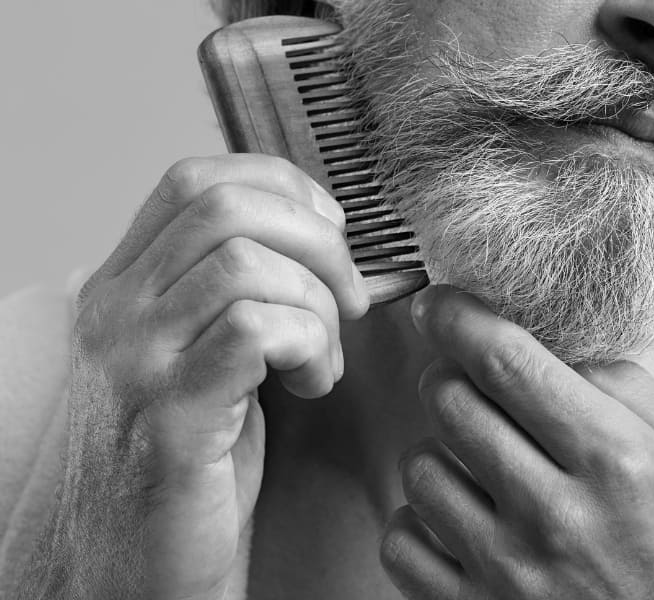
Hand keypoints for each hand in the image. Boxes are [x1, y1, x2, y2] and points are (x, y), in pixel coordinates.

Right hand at [43, 155, 366, 598]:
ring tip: (322, 360)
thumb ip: (248, 290)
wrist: (146, 565)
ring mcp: (134, 361)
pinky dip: (309, 347)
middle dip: (318, 242)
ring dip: (317, 307)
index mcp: (125, 286)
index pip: (196, 179)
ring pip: (248, 263)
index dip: (281, 186)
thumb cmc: (199, 461)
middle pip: (226, 207)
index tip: (332, 232)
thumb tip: (337, 242)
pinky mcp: (169, 416)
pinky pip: (256, 330)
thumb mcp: (212, 354)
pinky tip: (310, 387)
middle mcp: (116, 310)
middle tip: (347, 300)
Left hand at [382, 285, 653, 599]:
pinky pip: (401, 542)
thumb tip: (563, 344)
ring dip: (441, 451)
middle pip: (450, 402)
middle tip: (474, 384)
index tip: (439, 302)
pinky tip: (462, 520)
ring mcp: (507, 571)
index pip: (506, 360)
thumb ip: (638, 391)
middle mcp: (554, 512)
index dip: (457, 316)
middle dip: (452, 377)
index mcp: (618, 460)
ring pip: (419, 467)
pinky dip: (420, 522)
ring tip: (481, 463)